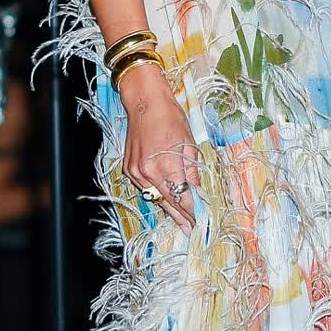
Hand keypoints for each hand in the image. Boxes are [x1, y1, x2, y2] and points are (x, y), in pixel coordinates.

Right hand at [118, 64, 198, 232]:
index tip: (202, 220)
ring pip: (155, 198)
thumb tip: (198, 193)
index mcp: (167, 165)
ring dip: (168, 208)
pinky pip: (145, 188)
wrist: (144, 102)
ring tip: (181, 220)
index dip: (193, 211)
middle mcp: (148, 172)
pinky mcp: (129, 169)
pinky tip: (166, 200)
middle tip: (192, 228)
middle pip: (168, 202)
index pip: (182, 197)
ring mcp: (136, 172)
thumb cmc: (170, 117)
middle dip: (181, 216)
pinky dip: (156, 194)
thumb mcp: (189, 144)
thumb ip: (192, 172)